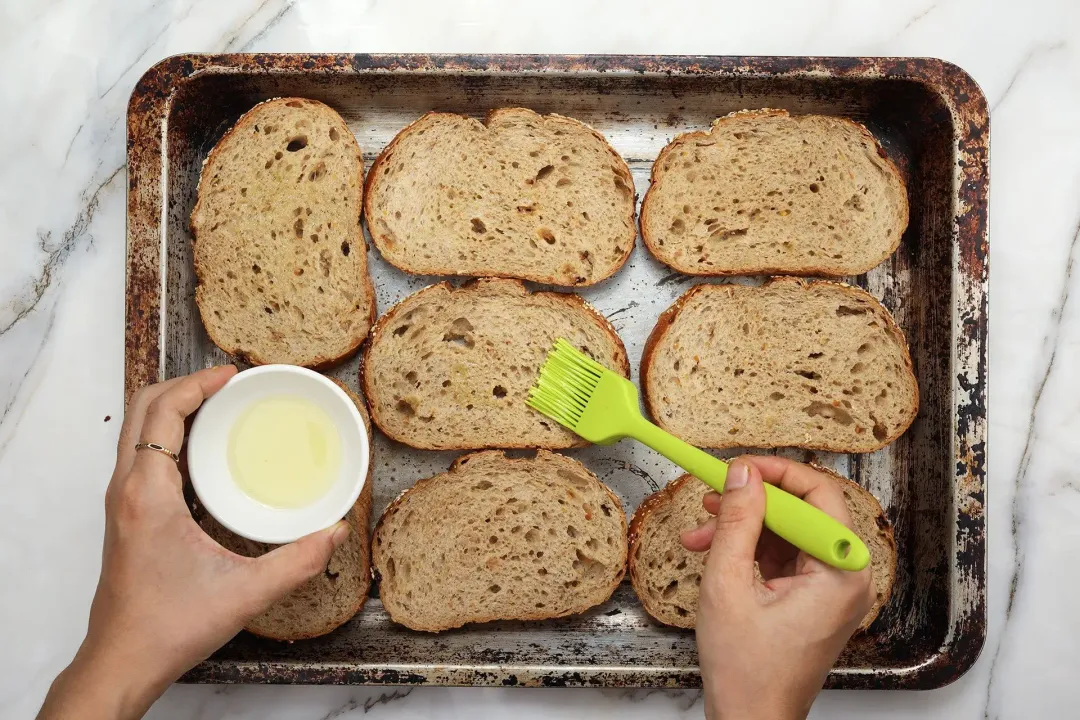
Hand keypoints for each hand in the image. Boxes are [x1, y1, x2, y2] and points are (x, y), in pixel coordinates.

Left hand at [39, 367, 350, 719]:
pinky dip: (169, 436)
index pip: (161, 413)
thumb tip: (337, 532)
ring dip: (173, 408)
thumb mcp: (245, 594)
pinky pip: (142, 455)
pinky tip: (206, 452)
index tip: (233, 376)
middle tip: (227, 383)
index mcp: (147, 494)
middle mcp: (126, 490)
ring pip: (137, 431)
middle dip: (183, 385)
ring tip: (220, 407)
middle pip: (140, 408)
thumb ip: (297, 562)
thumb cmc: (167, 627)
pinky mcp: (127, 516)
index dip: (197, 384)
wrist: (123, 661)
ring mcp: (122, 503)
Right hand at [682, 456, 873, 719]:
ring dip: (743, 527)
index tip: (737, 467)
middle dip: (750, 503)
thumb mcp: (728, 584)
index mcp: (840, 572)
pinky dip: (748, 550)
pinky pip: (784, 557)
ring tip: (699, 535)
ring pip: (788, 533)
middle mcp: (845, 576)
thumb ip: (738, 521)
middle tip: (712, 497)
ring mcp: (830, 589)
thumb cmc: (747, 671)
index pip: (817, 494)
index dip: (774, 473)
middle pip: (802, 512)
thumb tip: (742, 473)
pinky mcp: (813, 599)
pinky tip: (713, 551)